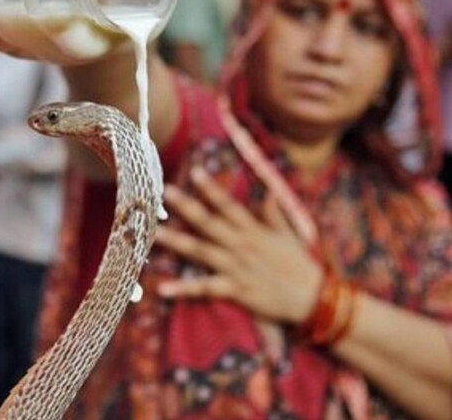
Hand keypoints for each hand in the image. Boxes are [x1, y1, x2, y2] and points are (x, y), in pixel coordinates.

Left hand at [155, 167, 323, 323]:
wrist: (314, 297)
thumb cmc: (299, 264)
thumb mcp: (288, 233)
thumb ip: (274, 212)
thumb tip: (268, 192)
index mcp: (253, 229)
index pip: (229, 204)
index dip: (211, 188)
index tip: (194, 171)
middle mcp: (241, 245)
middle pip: (209, 222)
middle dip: (187, 207)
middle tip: (165, 191)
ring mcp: (236, 267)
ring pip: (201, 251)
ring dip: (177, 242)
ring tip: (155, 234)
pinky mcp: (236, 290)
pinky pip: (205, 288)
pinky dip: (184, 289)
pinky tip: (163, 288)